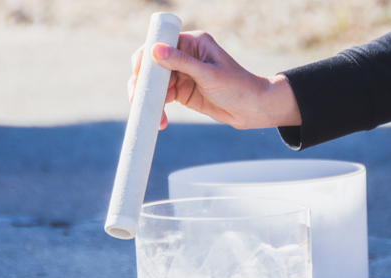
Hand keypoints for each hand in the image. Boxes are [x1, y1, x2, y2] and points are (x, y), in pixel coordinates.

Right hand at [128, 31, 300, 129]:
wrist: (252, 110)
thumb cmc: (238, 87)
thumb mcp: (210, 74)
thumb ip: (182, 63)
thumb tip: (155, 50)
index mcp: (192, 43)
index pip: (160, 44)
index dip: (145, 57)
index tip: (138, 73)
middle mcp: (184, 56)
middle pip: (152, 66)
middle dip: (144, 84)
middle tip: (138, 100)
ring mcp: (181, 75)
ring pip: (154, 85)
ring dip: (150, 101)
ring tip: (156, 117)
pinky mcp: (181, 93)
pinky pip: (162, 99)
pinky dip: (158, 110)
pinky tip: (161, 121)